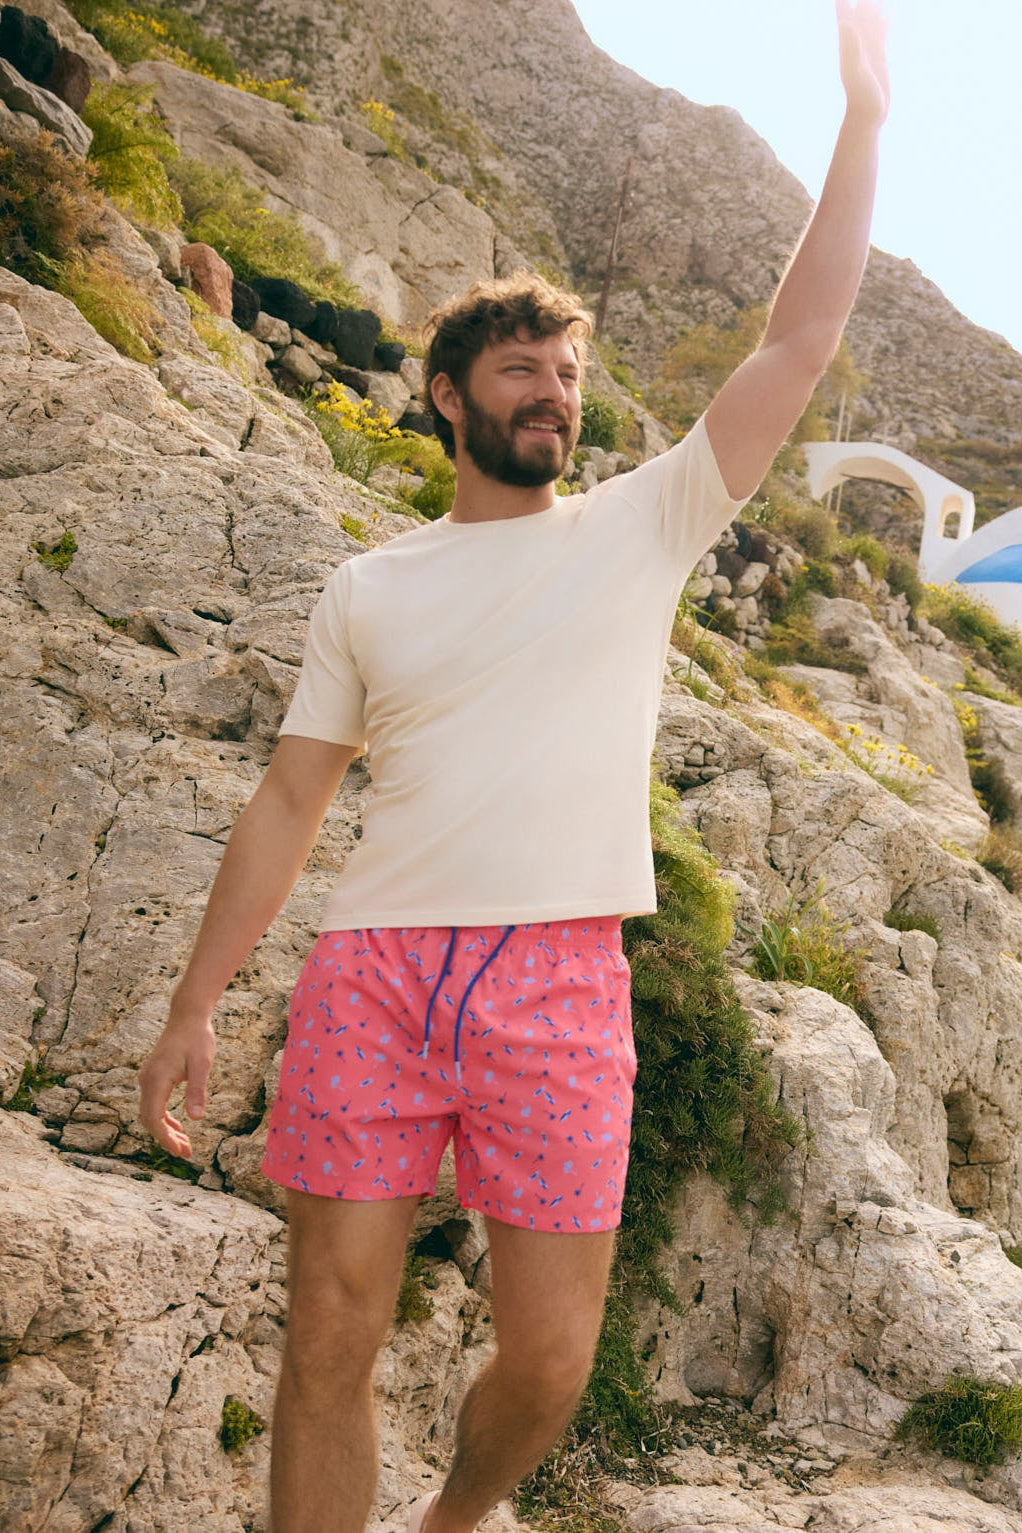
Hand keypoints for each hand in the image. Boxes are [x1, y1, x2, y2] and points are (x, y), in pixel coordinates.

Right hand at [138, 1013, 215, 1158]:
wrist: (187, 1016)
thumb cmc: (197, 1038)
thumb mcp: (202, 1064)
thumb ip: (197, 1090)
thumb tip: (196, 1118)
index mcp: (156, 1080)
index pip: (154, 1118)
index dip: (165, 1138)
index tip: (180, 1152)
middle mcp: (147, 1080)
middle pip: (150, 1119)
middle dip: (166, 1139)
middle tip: (186, 1153)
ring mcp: (148, 1078)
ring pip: (150, 1113)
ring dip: (166, 1130)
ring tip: (185, 1144)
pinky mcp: (153, 1076)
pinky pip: (154, 1103)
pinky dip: (164, 1118)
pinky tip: (178, 1125)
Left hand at [837, 0, 889, 128]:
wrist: (868, 114)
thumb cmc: (860, 96)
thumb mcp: (855, 70)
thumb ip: (850, 47)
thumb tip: (846, 23)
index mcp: (848, 38)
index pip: (844, 6)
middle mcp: (856, 38)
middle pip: (861, 6)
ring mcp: (868, 45)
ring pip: (872, 14)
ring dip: (874, 2)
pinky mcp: (879, 53)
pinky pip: (882, 29)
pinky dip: (885, 18)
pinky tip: (890, 10)